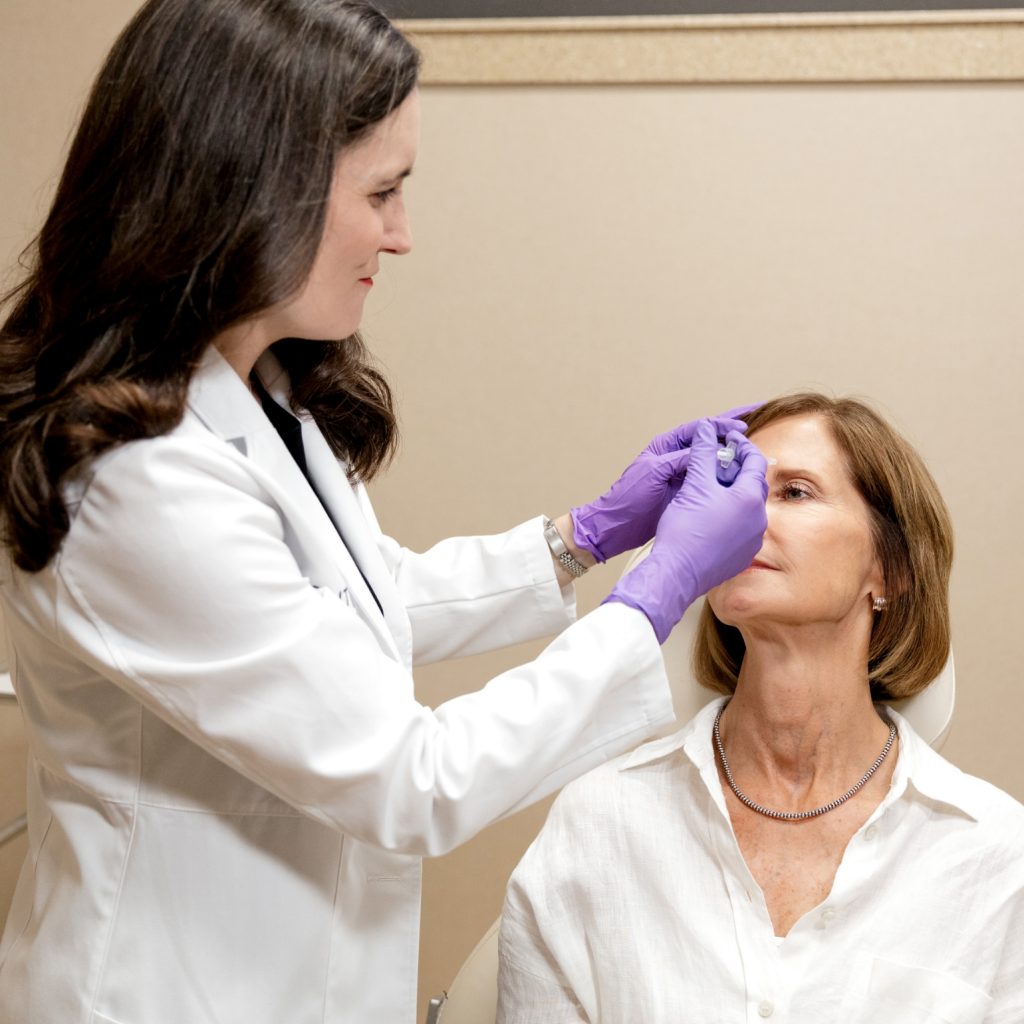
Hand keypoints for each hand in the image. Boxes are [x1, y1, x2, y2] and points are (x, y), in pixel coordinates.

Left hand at [570, 405, 756, 562]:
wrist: (616, 527)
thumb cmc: (628, 497)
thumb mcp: (654, 472)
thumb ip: (680, 458)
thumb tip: (710, 451)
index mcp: (667, 445)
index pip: (700, 428)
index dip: (723, 424)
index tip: (744, 424)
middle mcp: (676, 457)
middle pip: (710, 440)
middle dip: (732, 432)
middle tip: (756, 424)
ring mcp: (682, 475)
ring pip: (713, 460)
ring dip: (732, 455)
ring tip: (753, 451)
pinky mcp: (686, 494)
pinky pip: (711, 481)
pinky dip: (726, 477)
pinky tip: (741, 477)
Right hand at [604, 421, 768, 642]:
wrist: (675, 573)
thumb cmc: (684, 532)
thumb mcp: (694, 484)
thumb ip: (703, 453)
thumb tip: (707, 429)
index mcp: (750, 498)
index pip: (755, 461)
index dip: (741, 445)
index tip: (727, 440)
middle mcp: (758, 520)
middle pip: (754, 484)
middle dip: (738, 469)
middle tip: (719, 462)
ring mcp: (752, 540)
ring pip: (748, 508)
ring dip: (734, 494)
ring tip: (712, 490)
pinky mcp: (742, 556)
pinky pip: (741, 529)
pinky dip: (730, 517)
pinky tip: (710, 517)